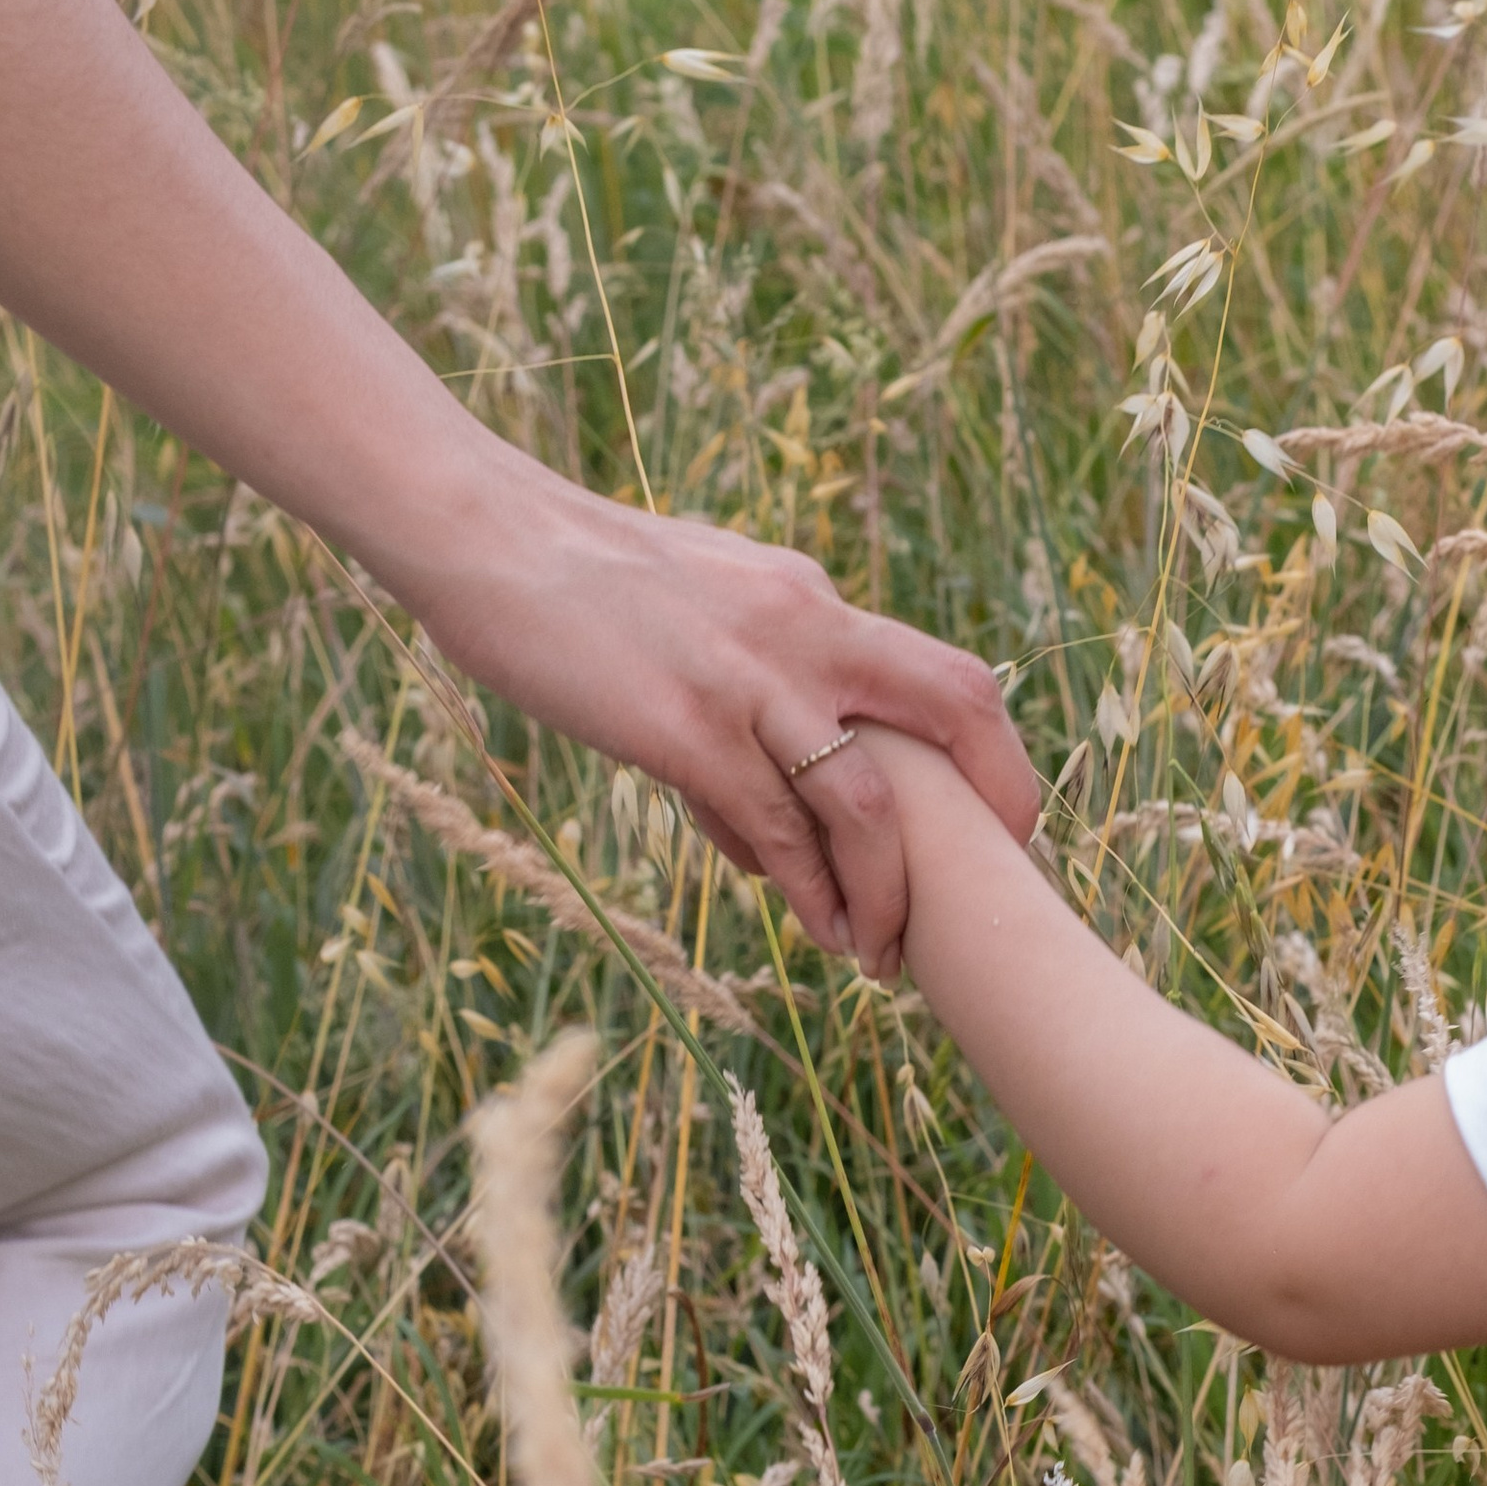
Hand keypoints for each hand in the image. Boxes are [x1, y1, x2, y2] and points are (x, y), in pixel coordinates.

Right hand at [398, 466, 1038, 977]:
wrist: (485, 535)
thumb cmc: (576, 587)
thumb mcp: (695, 622)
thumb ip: (749, 707)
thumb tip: (767, 832)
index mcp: (812, 600)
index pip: (941, 674)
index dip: (989, 753)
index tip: (991, 826)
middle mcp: (806, 627)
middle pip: (958, 705)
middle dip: (1001, 799)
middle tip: (995, 888)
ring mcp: (750, 679)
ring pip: (869, 800)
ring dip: (889, 889)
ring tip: (882, 951)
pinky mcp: (686, 729)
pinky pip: (774, 828)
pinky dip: (808, 889)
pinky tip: (818, 929)